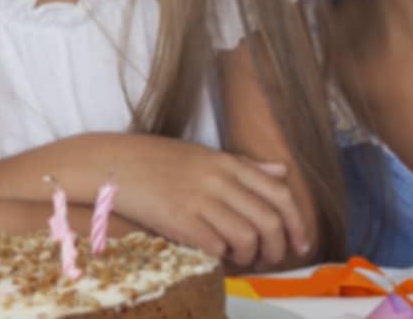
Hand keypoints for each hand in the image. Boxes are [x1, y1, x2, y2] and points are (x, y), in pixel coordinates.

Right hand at [111, 138, 307, 270]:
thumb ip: (245, 165)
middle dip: (277, 248)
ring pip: (247, 238)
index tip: (300, 242)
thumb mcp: (203, 155)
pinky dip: (223, 258)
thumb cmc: (156, 160)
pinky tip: (217, 255)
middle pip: (268, 220)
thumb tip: (282, 171)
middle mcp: (217, 179)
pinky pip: (216, 247)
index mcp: (227, 162)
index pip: (280, 193)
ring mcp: (198, 199)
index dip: (297, 223)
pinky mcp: (179, 219)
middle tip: (271, 259)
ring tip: (240, 258)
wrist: (112, 163)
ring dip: (250, 257)